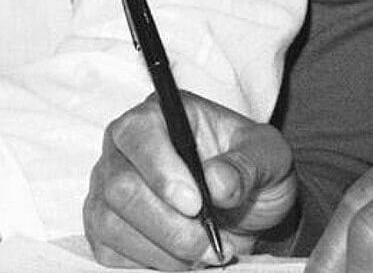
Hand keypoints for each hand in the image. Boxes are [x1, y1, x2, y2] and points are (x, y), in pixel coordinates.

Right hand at [85, 91, 295, 268]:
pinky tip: (180, 260)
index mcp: (159, 114)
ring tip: (204, 254)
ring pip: (110, 224)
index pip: (138, 133)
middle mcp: (123, 146)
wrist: (246, 204)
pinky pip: (109, 253)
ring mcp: (107, 186)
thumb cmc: (250, 167)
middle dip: (169, 226)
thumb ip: (247, 164)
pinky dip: (148, 265)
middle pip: (120, 187)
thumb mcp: (268, 155)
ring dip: (162, 251)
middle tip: (211, 245)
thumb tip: (218, 183)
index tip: (196, 205)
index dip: (161, 171)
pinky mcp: (104, 225)